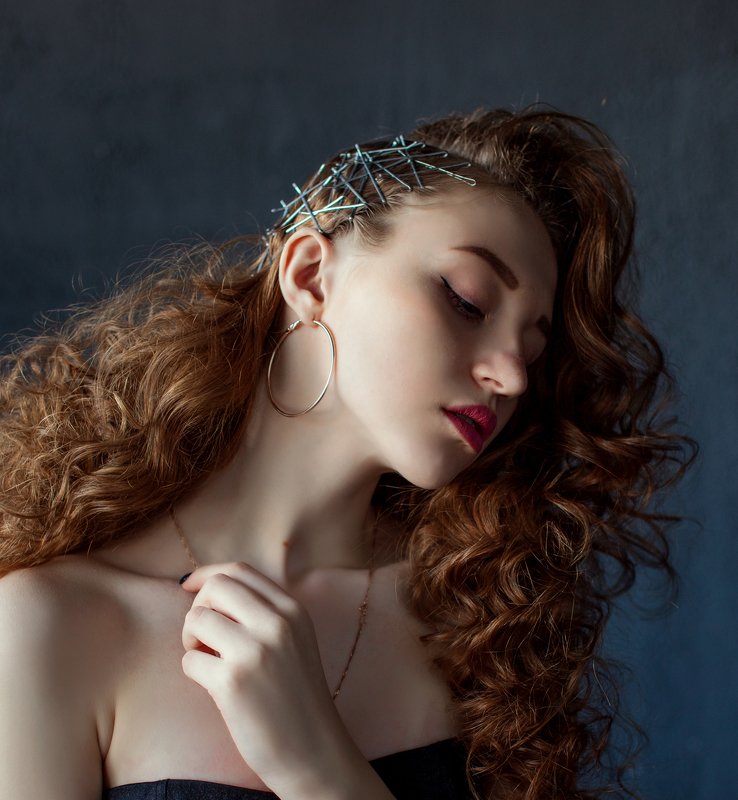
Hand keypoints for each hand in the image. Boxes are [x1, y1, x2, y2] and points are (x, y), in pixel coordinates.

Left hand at [179, 562, 358, 795]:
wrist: (313, 751)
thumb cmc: (296, 697)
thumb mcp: (295, 641)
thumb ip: (265, 612)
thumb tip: (210, 590)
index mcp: (293, 610)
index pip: (240, 571)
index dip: (208, 575)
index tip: (190, 587)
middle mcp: (276, 623)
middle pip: (216, 587)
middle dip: (198, 606)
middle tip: (202, 635)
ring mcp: (255, 651)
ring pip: (196, 619)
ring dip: (190, 639)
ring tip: (208, 661)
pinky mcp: (232, 682)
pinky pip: (189, 660)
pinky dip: (193, 671)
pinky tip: (213, 686)